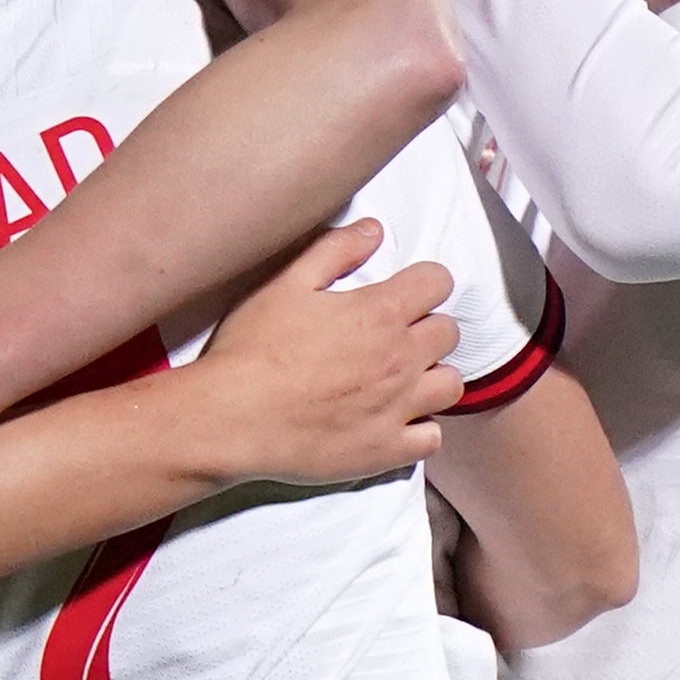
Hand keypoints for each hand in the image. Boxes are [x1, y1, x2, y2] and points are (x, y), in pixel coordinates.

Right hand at [188, 220, 459, 483]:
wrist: (229, 418)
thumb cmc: (251, 349)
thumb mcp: (284, 283)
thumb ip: (335, 250)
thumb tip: (374, 230)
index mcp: (379, 313)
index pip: (437, 282)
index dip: (422, 282)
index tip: (404, 292)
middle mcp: (399, 359)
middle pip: (447, 332)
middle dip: (426, 326)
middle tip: (392, 335)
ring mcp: (398, 408)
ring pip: (450, 384)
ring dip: (431, 376)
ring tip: (401, 379)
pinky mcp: (386, 450)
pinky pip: (432, 438)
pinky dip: (420, 428)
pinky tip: (395, 420)